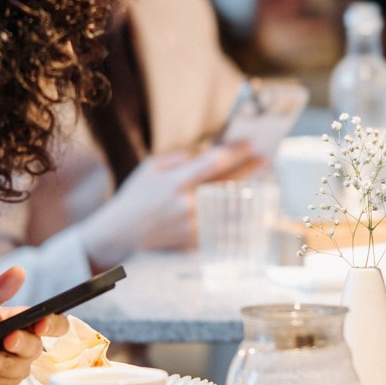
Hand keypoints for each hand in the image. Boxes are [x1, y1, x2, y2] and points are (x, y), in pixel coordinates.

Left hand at [0, 267, 69, 384]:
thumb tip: (19, 271)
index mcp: (21, 323)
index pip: (54, 324)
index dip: (54, 325)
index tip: (41, 324)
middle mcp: (22, 346)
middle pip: (36, 348)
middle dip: (21, 344)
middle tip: (7, 340)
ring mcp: (13, 368)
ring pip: (19, 369)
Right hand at [81, 142, 257, 266]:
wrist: (119, 234)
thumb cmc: (134, 196)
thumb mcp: (150, 167)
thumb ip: (179, 158)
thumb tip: (205, 153)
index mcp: (175, 182)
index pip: (213, 163)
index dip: (234, 152)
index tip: (249, 143)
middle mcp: (187, 204)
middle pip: (227, 183)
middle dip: (249, 168)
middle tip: (266, 157)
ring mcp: (193, 225)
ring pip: (229, 206)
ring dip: (247, 192)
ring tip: (262, 180)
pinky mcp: (194, 240)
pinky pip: (221, 225)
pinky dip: (234, 215)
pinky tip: (247, 207)